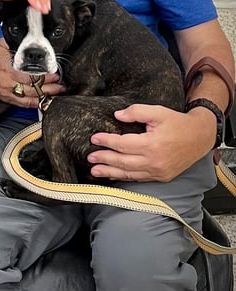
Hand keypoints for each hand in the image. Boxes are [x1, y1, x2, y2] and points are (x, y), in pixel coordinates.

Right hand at [0, 38, 62, 107]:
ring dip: (44, 96)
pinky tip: (44, 100)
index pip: (29, 77)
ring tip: (56, 93)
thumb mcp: (4, 43)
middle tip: (59, 84)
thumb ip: (20, 45)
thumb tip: (37, 46)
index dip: (44, 76)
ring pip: (29, 99)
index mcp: (6, 69)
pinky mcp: (5, 97)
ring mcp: (5, 92)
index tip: (54, 73)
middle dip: (48, 87)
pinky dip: (34, 103)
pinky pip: (22, 103)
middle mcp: (5, 83)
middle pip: (32, 89)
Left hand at [88, 104, 213, 181]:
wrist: (200, 137)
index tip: (94, 139)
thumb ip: (136, 111)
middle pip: (123, 161)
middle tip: (90, 157)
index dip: (107, 141)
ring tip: (95, 171)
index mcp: (152, 144)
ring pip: (129, 173)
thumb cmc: (179, 124)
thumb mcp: (158, 112)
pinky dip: (124, 177)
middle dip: (104, 159)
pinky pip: (139, 178)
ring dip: (110, 172)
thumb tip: (117, 115)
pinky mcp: (161, 177)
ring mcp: (158, 172)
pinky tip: (113, 175)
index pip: (122, 144)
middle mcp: (154, 161)